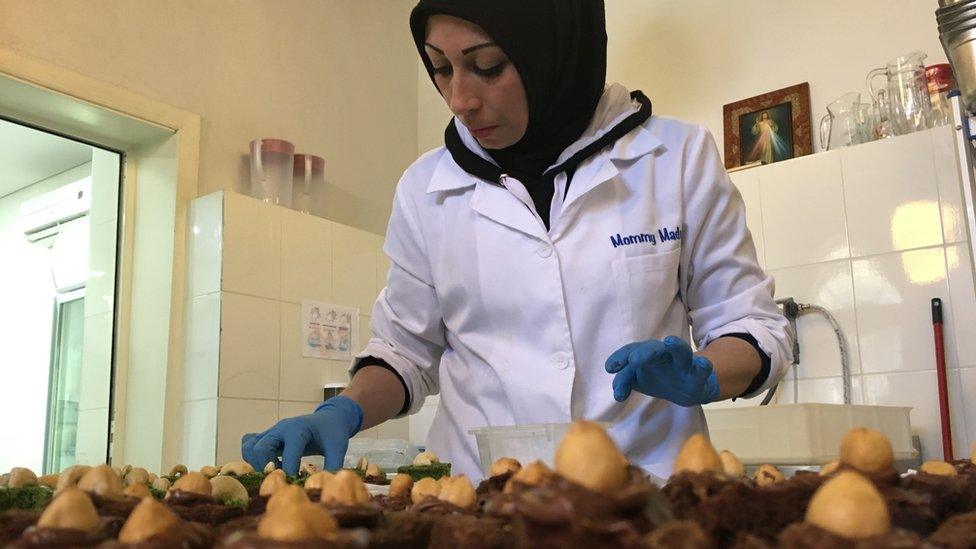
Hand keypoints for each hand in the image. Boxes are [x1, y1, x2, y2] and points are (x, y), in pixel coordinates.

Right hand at [241, 395, 363, 475]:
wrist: (328, 418)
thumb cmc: (333, 432)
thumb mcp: (338, 447)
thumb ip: (333, 464)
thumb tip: (326, 486)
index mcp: (299, 429)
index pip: (289, 451)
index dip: (289, 470)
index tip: (294, 484)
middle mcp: (281, 428)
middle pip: (260, 448)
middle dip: (267, 467)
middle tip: (280, 477)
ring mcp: (272, 432)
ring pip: (250, 446)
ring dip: (257, 463)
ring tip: (274, 472)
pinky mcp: (267, 436)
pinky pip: (249, 444)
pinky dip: (253, 458)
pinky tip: (269, 466)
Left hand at [605, 335, 719, 406]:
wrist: (689, 387)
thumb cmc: (659, 378)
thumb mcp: (639, 379)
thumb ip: (625, 381)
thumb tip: (617, 393)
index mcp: (647, 353)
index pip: (632, 352)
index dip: (621, 357)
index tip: (611, 368)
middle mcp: (665, 354)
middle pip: (654, 349)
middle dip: (644, 352)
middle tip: (634, 359)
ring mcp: (683, 363)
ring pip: (681, 352)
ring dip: (676, 347)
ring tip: (670, 341)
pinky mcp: (698, 374)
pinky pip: (701, 369)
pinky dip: (703, 366)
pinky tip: (703, 363)